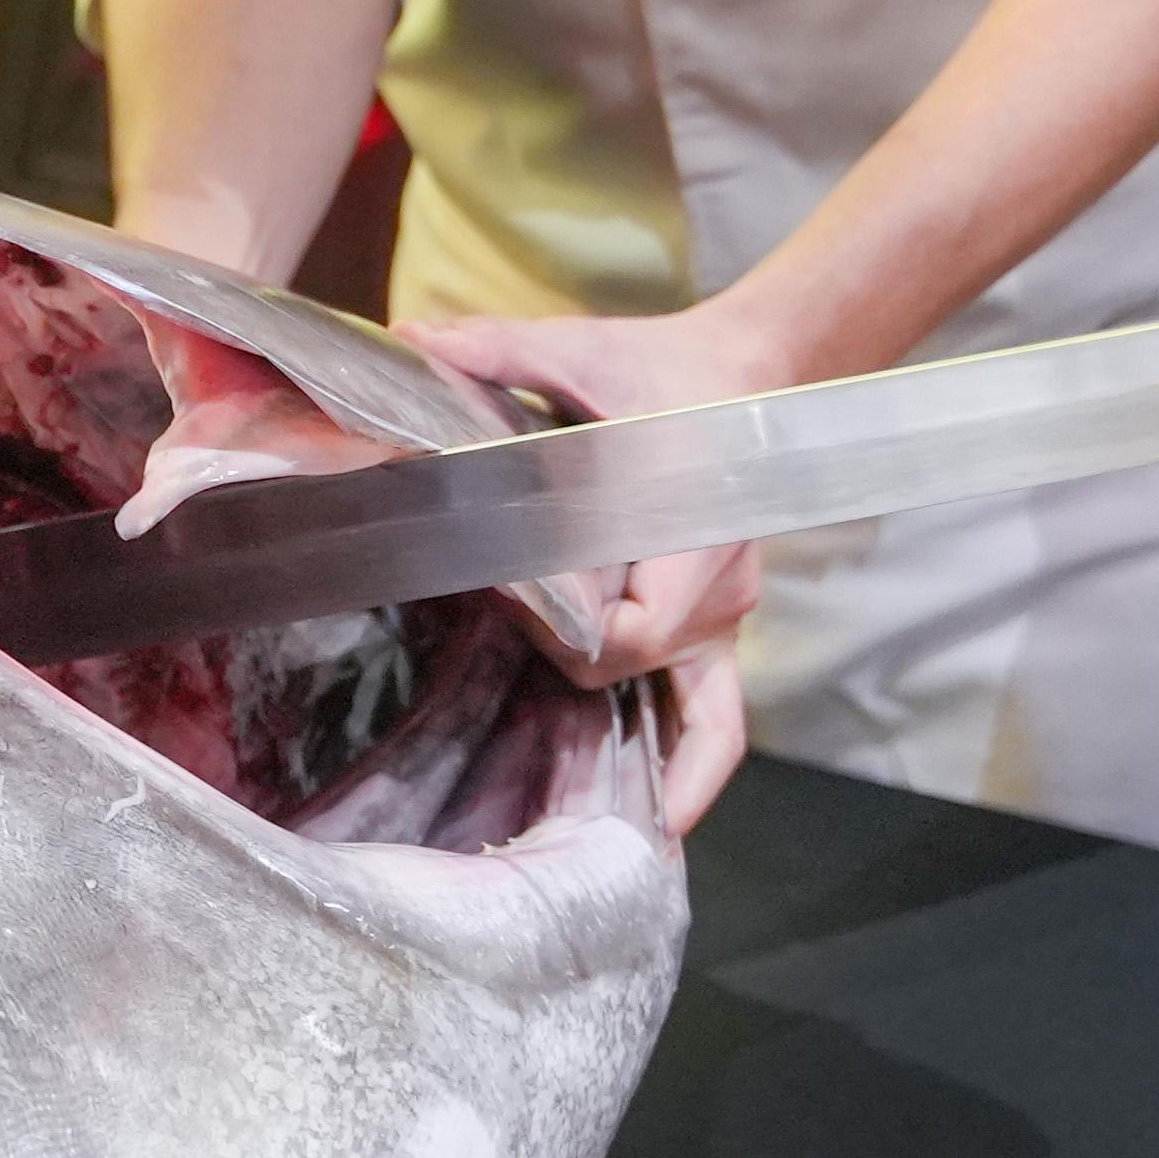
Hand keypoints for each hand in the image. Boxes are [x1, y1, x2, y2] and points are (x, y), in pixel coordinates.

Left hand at [406, 296, 779, 828]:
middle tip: (503, 643)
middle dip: (572, 669)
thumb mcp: (580, 350)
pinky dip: (692, 768)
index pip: (632, 632)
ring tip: (584, 822)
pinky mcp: (717, 629)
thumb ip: (498, 347)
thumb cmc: (662, 368)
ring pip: (695, 716)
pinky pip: (718, 719)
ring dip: (643, 757)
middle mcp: (722, 590)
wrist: (747, 374)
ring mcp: (727, 618)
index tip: (512, 602)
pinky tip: (656, 817)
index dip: (567, 633)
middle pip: (639, 672)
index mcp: (693, 530)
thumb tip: (411, 336)